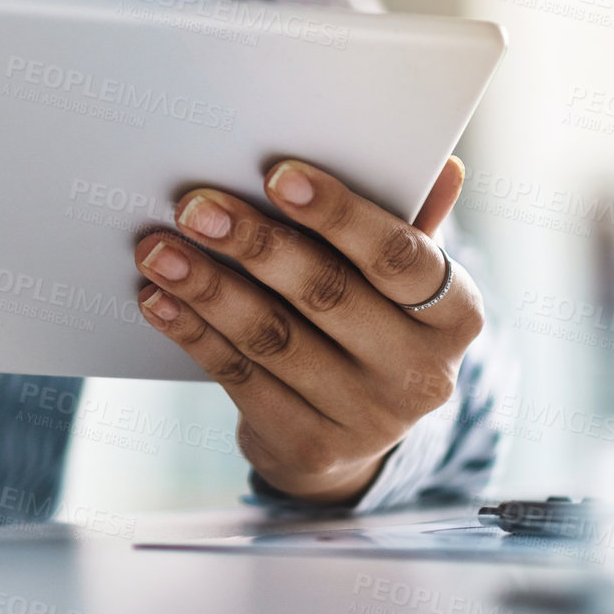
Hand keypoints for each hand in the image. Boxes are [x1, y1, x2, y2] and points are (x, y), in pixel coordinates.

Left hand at [133, 156, 481, 504]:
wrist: (349, 438)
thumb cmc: (371, 324)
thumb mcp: (399, 280)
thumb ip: (410, 223)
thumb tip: (447, 167)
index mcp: (455, 315)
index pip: (400, 255)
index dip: (338, 213)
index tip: (277, 175)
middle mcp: (422, 373)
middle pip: (328, 293)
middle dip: (255, 244)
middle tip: (195, 206)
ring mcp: (367, 418)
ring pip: (274, 337)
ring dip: (208, 287)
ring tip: (158, 249)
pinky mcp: (311, 446)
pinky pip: (241, 377)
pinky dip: (194, 333)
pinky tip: (159, 298)